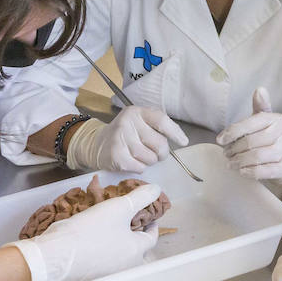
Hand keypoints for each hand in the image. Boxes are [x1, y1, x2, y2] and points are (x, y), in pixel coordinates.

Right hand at [11, 182, 161, 280]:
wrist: (58, 253)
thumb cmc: (92, 230)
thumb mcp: (119, 207)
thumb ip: (140, 197)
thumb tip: (157, 190)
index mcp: (136, 251)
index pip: (152, 238)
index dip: (152, 225)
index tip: (149, 218)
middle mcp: (126, 266)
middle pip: (139, 252)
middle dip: (137, 238)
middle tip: (131, 225)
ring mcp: (108, 274)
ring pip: (121, 258)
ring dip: (120, 245)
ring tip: (112, 230)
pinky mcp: (91, 276)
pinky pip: (104, 263)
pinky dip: (104, 252)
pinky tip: (95, 241)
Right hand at [64, 106, 187, 171]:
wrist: (97, 144)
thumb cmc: (126, 134)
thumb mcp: (139, 122)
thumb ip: (157, 126)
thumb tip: (181, 140)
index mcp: (137, 112)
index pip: (161, 120)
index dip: (175, 132)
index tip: (183, 141)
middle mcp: (128, 122)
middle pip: (160, 144)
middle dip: (161, 153)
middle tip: (155, 153)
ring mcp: (121, 139)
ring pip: (151, 158)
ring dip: (149, 161)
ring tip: (139, 155)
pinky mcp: (116, 156)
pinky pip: (140, 167)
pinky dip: (139, 168)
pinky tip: (131, 161)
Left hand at [217, 88, 281, 185]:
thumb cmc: (276, 139)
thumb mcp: (268, 121)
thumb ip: (261, 107)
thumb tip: (259, 90)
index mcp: (275, 119)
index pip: (249, 123)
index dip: (232, 132)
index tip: (220, 140)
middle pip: (251, 141)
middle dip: (234, 149)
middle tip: (226, 154)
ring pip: (257, 156)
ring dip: (240, 161)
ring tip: (231, 164)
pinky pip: (265, 170)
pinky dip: (250, 172)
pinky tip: (242, 171)